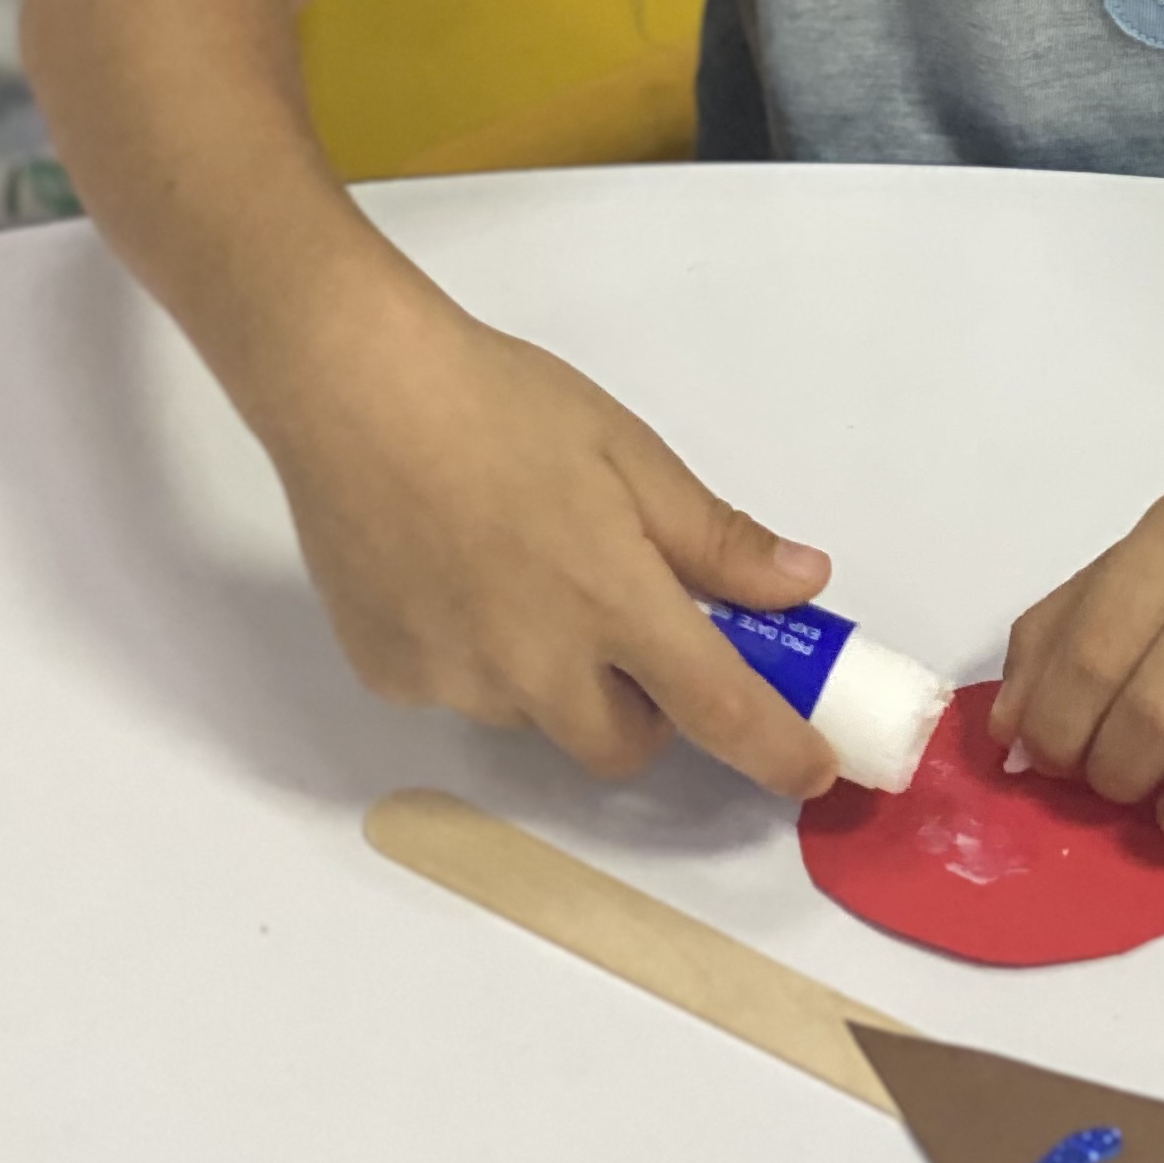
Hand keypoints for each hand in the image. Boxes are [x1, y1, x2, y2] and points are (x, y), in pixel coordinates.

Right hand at [268, 279, 843, 794]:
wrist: (352, 389)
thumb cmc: (502, 406)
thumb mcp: (630, 454)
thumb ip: (716, 537)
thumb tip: (802, 584)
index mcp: (612, 604)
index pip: (718, 710)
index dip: (774, 752)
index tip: (811, 773)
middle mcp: (535, 667)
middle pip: (619, 745)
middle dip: (649, 711)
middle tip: (639, 634)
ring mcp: (454, 681)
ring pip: (536, 716)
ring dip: (558, 678)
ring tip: (521, 571)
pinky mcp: (390, 677)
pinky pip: (461, 691)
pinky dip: (480, 656)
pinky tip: (452, 574)